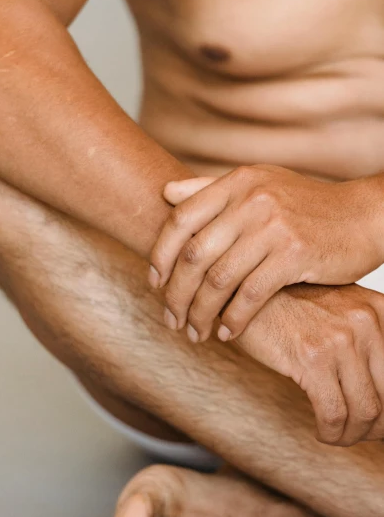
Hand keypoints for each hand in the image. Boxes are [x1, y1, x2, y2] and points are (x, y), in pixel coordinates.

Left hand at [149, 165, 383, 341]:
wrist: (363, 216)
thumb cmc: (306, 206)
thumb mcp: (259, 185)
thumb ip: (211, 189)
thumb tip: (165, 193)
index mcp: (237, 183)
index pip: (180, 219)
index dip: (160, 254)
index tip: (154, 282)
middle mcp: (251, 200)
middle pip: (194, 254)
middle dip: (175, 293)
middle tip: (170, 318)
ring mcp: (273, 226)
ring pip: (218, 278)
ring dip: (201, 313)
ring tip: (195, 332)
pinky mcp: (294, 254)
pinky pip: (251, 294)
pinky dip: (234, 319)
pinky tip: (227, 333)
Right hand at [235, 283, 383, 445]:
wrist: (248, 293)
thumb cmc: (290, 304)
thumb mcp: (340, 308)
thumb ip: (366, 337)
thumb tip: (380, 388)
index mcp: (379, 309)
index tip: (377, 420)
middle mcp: (365, 322)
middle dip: (376, 426)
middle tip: (360, 434)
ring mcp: (339, 340)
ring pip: (364, 411)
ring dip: (353, 434)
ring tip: (339, 436)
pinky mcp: (311, 359)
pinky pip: (333, 413)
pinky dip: (331, 432)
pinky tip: (323, 432)